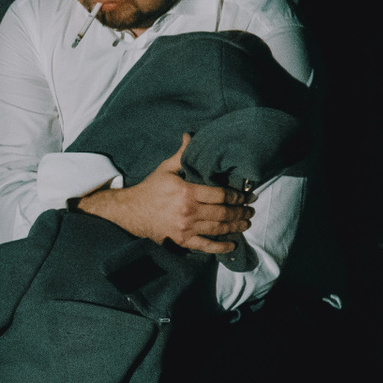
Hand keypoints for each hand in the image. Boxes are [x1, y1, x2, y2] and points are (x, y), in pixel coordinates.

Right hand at [75, 133, 252, 253]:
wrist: (131, 212)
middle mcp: (189, 211)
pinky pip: (205, 246)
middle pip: (223, 212)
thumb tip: (190, 136)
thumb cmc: (150, 189)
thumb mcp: (165, 169)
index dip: (237, 196)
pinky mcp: (182, 240)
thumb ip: (181, 155)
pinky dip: (221, 247)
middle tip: (251, 209)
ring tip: (246, 222)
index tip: (246, 196)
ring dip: (236, 226)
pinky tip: (232, 244)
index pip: (220, 194)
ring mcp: (186, 228)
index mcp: (187, 191)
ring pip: (218, 228)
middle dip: (241, 212)